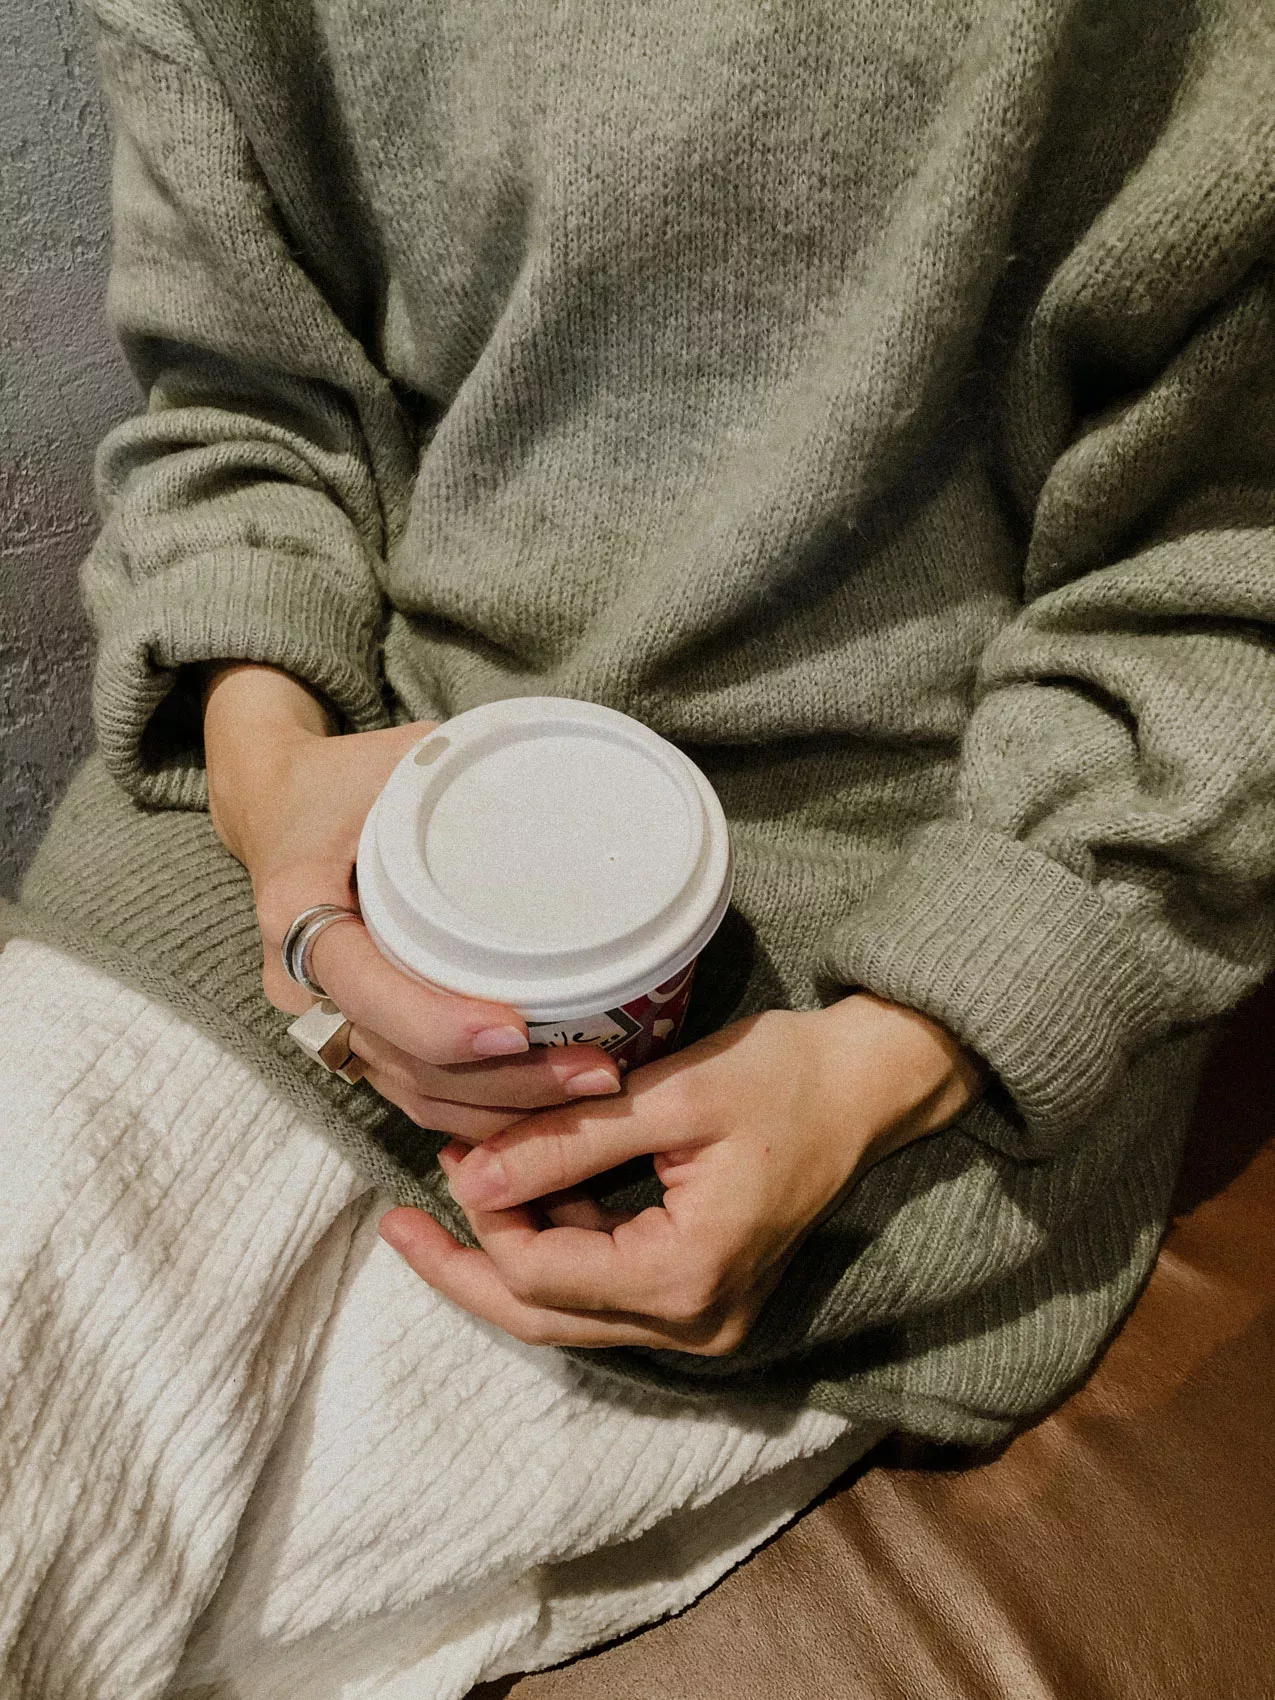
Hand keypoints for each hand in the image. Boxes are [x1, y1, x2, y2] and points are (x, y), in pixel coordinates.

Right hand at [204, 664, 620, 1137]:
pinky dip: (477, 1113)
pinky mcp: (354, 1038)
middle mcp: (300, 984)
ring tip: (591, 1093)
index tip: (516, 1028)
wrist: (279, 807)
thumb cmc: (346, 779)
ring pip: (410, 1092)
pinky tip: (546, 1110)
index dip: (437, 1021)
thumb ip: (467, 769)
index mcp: (297, 910)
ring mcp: (325, 1020)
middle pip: (400, 1061)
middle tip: (596, 1072)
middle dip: (500, 1084)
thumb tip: (574, 773)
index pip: (363, 987)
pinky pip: (412, 1091)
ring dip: (500, 1111)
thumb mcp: (395, 756)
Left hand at [379, 992, 986, 1353]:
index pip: (541, 1273)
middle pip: (542, 1317)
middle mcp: (694, 1322)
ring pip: (567, 1311)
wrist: (866, 1086)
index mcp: (687, 1277)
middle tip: (395, 1226)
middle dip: (466, 1268)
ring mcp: (701, 1319)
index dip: (485, 1217)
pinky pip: (604, 1289)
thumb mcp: (672, 1095)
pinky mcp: (701, 1295)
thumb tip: (466, 1179)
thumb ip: (567, 1144)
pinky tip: (521, 1199)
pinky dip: (557, 1246)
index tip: (457, 1152)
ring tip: (450, 1197)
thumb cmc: (784, 1075)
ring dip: (509, 1254)